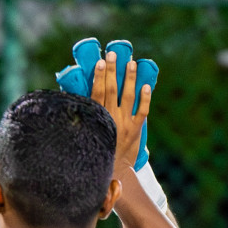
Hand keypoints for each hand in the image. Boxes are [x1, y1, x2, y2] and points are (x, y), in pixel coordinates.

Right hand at [92, 52, 151, 171]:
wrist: (111, 173)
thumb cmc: (94, 154)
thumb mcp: (86, 136)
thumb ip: (86, 119)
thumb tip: (81, 99)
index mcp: (97, 119)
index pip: (97, 92)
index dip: (98, 76)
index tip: (99, 62)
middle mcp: (111, 118)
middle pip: (111, 89)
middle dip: (112, 70)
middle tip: (113, 54)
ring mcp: (125, 124)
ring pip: (128, 96)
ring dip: (129, 79)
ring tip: (131, 63)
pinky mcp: (136, 130)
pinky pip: (143, 112)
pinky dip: (145, 99)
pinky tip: (147, 86)